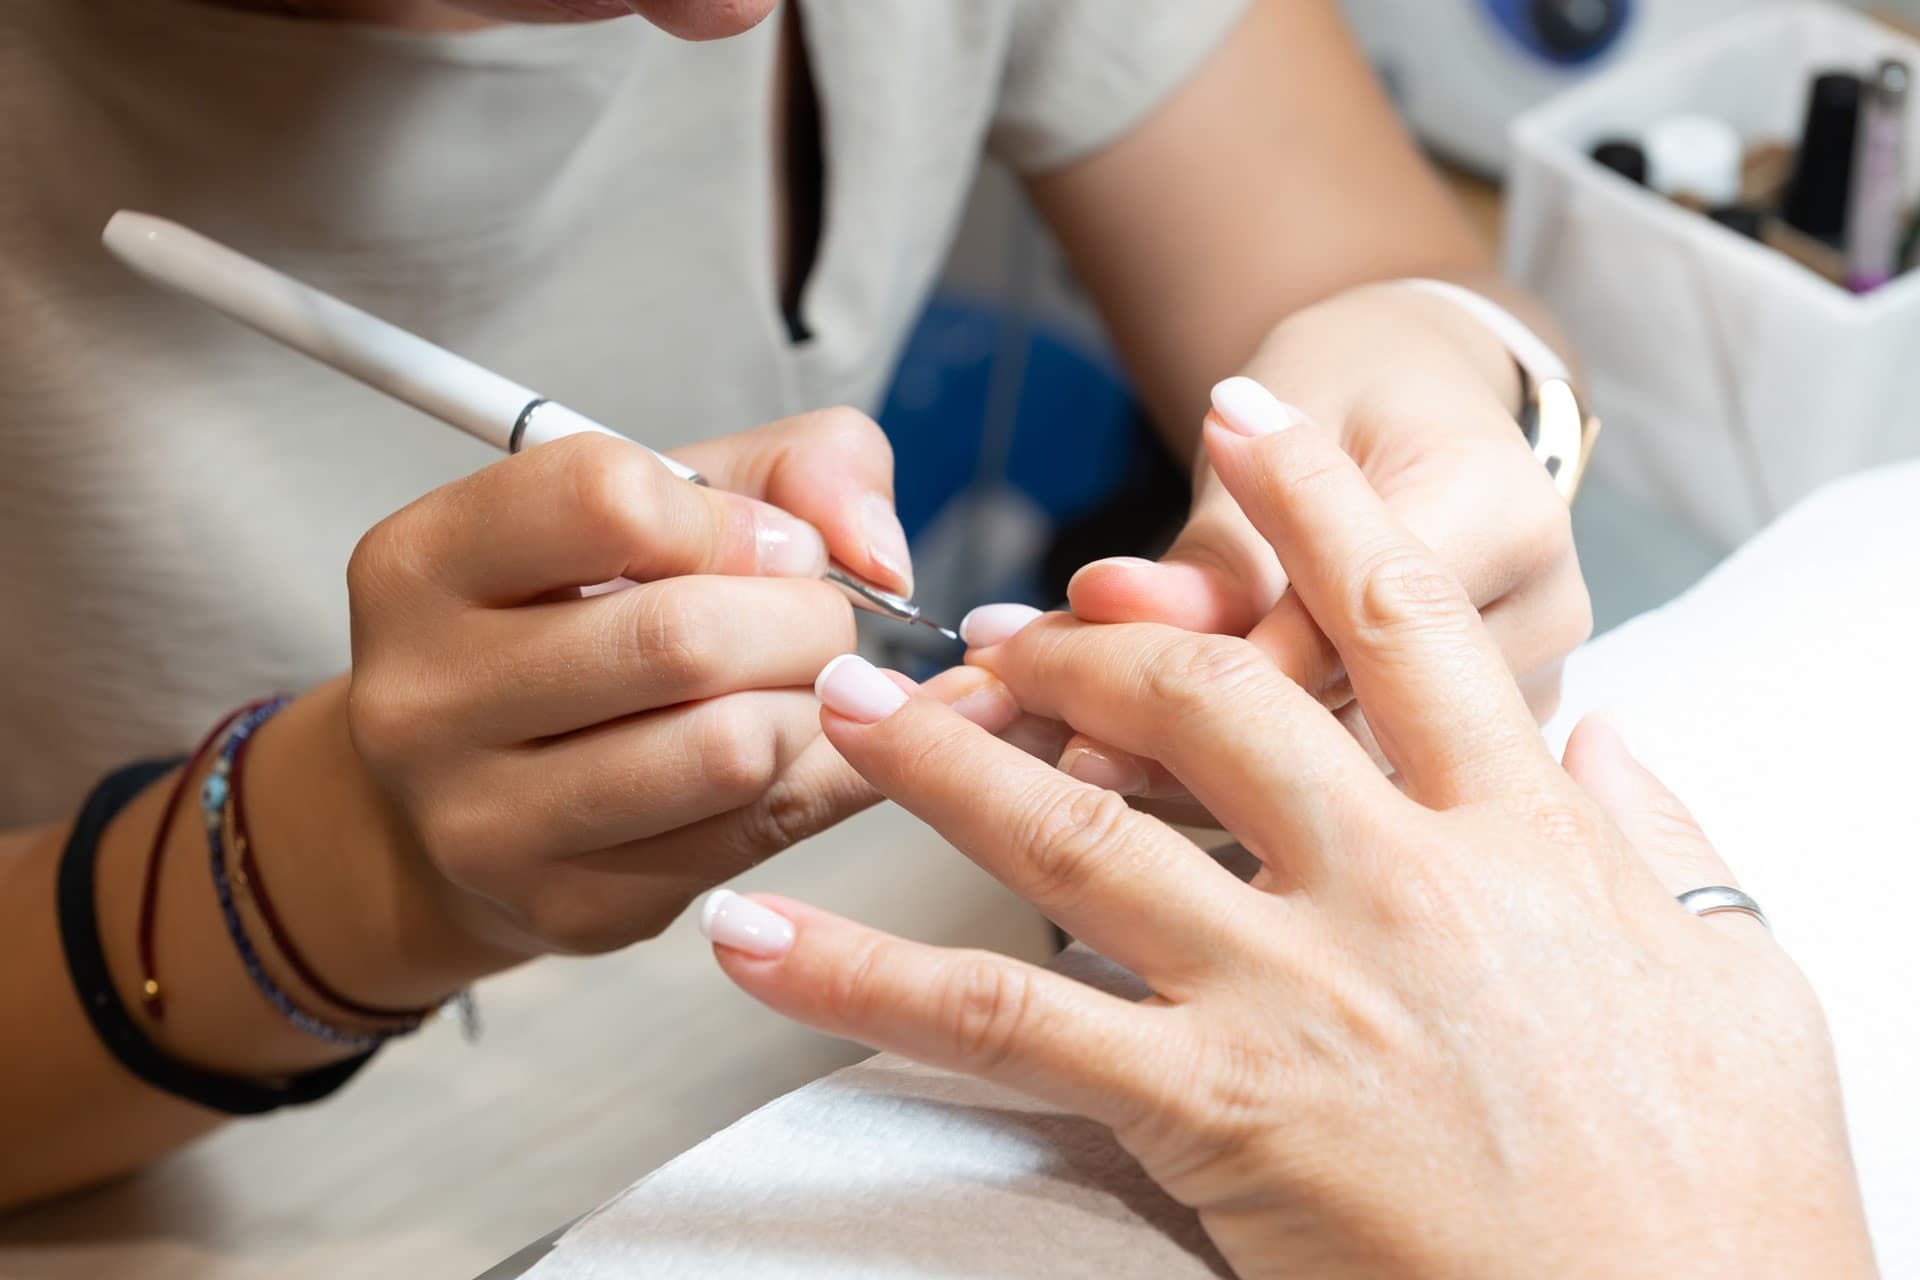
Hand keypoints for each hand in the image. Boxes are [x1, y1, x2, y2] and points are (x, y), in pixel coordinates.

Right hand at [327, 409, 1016, 970]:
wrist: (475, 789)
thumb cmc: (584, 616)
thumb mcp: (667, 500)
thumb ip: (798, 467)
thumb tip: (877, 549)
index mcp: (422, 564)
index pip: (608, 498)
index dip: (730, 516)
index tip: (762, 541)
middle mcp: (426, 698)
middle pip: (686, 639)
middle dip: (803, 619)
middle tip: (811, 622)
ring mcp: (487, 822)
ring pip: (733, 751)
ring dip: (812, 710)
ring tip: (794, 688)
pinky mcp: (570, 908)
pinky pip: (757, 834)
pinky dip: (816, 781)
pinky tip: (793, 752)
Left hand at [703, 392, 1872, 1278]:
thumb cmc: (1730, 1184)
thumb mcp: (1736, 974)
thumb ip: (1664, 830)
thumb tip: (1610, 730)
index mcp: (1518, 830)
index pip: (1394, 620)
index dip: (1313, 501)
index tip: (1245, 414)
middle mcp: (1392, 877)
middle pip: (1208, 700)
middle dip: (1094, 640)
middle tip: (1009, 617)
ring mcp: (1289, 985)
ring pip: (1079, 825)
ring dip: (946, 760)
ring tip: (849, 711)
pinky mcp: (1210, 1104)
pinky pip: (1003, 1017)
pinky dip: (865, 978)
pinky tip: (762, 943)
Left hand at [1051, 283, 1591, 803]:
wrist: (1438, 406)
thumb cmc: (1361, 392)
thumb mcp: (1297, 416)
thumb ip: (1218, 537)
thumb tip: (1102, 604)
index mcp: (1508, 529)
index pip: (1346, 624)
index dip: (1200, 646)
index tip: (1071, 638)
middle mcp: (1531, 641)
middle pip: (1328, 727)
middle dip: (1155, 730)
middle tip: (1019, 705)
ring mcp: (1512, 728)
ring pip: (1317, 794)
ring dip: (1159, 772)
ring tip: (1027, 736)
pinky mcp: (1467, 781)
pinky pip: (1327, 815)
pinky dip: (1202, 797)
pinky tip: (1091, 778)